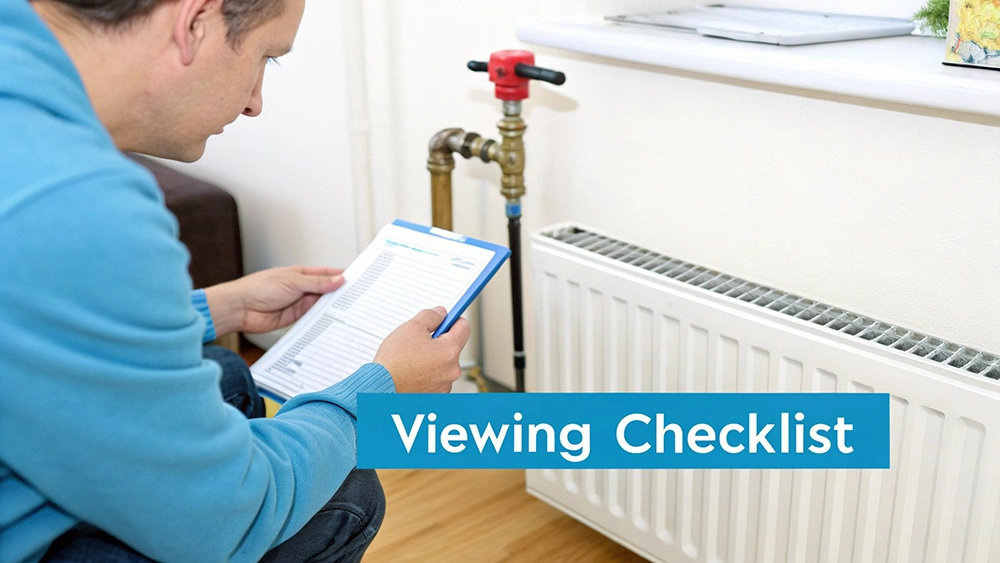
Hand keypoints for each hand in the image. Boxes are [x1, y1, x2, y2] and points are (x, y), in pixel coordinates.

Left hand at [203, 266, 344, 334]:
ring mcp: (299, 303)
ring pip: (322, 305)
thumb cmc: (259, 288)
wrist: (240, 308)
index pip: (327, 274)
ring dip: (332, 308)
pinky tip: (333, 322)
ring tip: (351, 311)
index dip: (342, 275)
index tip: (358, 279)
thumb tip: (339, 280)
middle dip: (341, 293)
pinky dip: (322, 320)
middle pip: (327, 291)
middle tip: (359, 298)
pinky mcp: (295, 318)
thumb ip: (317, 283)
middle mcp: (302, 288)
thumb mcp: (293, 282)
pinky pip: (313, 319)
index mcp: (302, 274)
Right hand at [375, 307, 470, 392]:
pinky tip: (412, 371)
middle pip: (452, 347)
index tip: (446, 318)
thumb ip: (430, 316)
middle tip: (419, 340)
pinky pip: (436, 379)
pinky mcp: (435, 395)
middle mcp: (452, 370)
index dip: (453, 320)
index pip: (464, 328)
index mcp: (450, 351)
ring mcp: (444, 385)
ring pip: (443, 364)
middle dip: (438, 341)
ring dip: (432, 359)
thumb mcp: (411, 328)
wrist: (380, 389)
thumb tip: (441, 314)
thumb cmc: (394, 362)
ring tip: (412, 359)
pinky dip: (427, 374)